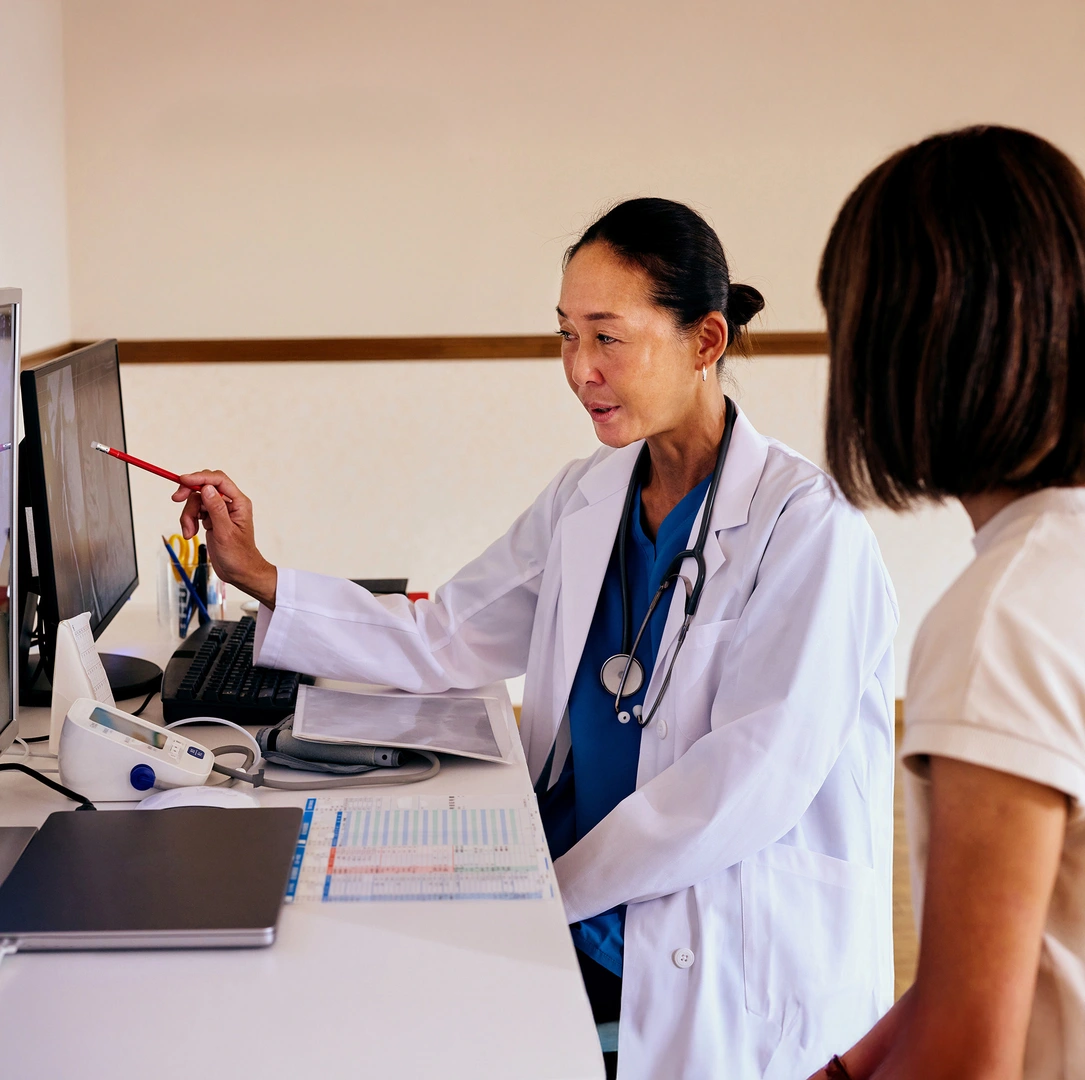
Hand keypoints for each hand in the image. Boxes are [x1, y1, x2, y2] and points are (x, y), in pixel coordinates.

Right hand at [172, 470, 276, 607]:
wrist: (239, 572)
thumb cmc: (239, 556)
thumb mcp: (225, 532)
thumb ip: (216, 509)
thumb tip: (207, 488)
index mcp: (239, 503)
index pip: (218, 480)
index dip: (200, 477)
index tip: (183, 481)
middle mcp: (230, 504)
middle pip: (204, 487)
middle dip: (189, 495)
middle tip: (176, 499)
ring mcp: (219, 511)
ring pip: (197, 501)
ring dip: (188, 515)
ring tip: (189, 532)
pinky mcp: (211, 519)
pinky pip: (195, 512)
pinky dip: (189, 521)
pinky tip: (191, 533)